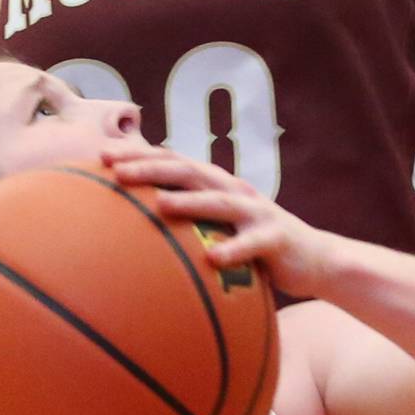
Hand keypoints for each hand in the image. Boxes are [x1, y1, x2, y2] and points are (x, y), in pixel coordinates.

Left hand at [101, 147, 336, 298]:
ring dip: (189, 202)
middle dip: (151, 168)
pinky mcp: (274, 238)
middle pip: (187, 171)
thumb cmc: (252, 242)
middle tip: (115, 171)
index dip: (138, 154)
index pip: (171, 160)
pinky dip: (233, 251)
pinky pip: (251, 245)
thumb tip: (135, 220)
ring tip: (160, 203)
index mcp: (214, 183)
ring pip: (218, 202)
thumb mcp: (217, 224)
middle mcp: (233, 189)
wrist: (314, 258)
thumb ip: (185, 217)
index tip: (101, 155)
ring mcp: (255, 212)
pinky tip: (213, 259)